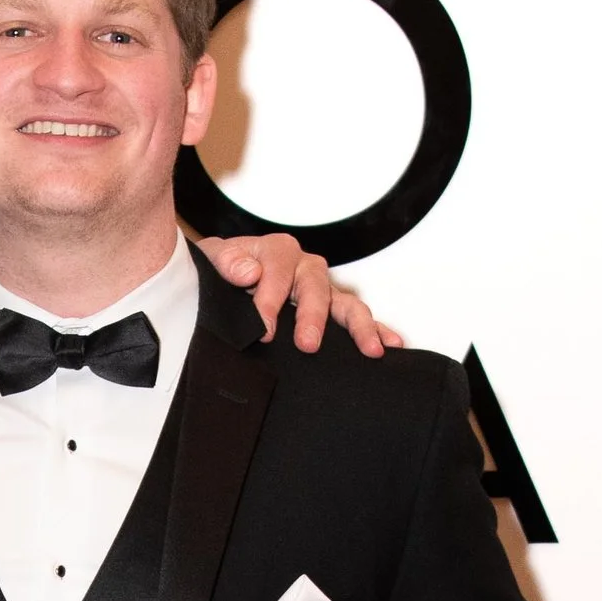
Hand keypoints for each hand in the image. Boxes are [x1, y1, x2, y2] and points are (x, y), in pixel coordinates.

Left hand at [194, 229, 402, 356]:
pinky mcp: (328, 311)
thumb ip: (225, 262)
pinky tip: (389, 346)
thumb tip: (249, 272)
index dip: (269, 299)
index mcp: (275, 251)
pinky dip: (376, 330)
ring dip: (359, 325)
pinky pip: (355, 319)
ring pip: (344, 303)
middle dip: (314, 316)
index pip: (277, 270)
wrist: (220, 281)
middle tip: (308, 344)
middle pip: (316, 286)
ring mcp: (319, 289)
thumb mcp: (212, 261)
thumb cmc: (218, 271)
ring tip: (370, 349)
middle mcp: (303, 267)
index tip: (262, 329)